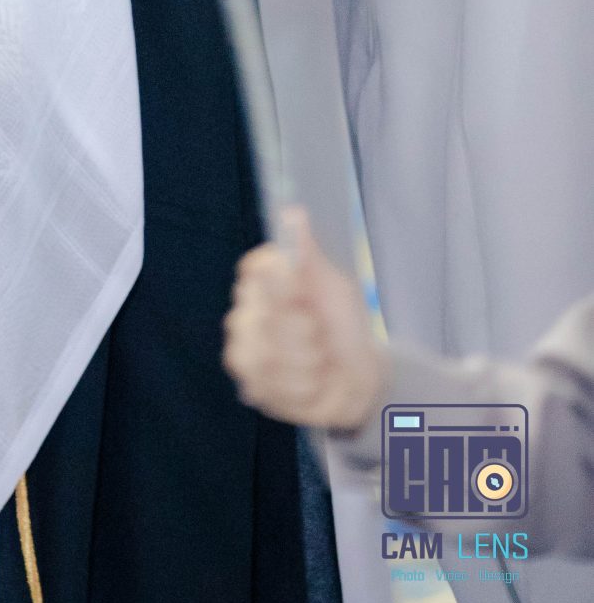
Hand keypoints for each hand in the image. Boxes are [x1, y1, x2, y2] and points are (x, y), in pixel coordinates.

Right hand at [224, 208, 386, 434]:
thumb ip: (309, 254)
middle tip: (321, 335)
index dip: (287, 288)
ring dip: (308, 364)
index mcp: (263, 278)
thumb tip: (293, 213)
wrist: (359, 378)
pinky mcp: (249, 385)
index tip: (308, 296)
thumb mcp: (335, 286)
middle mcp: (244, 309)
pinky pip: (271, 386)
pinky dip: (302, 389)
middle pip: (267, 317)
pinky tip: (310, 383)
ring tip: (319, 362)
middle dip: (307, 332)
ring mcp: (242, 348)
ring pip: (268, 355)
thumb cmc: (345, 325)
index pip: (256, 270)